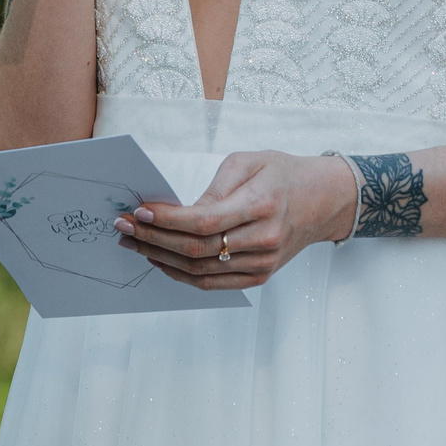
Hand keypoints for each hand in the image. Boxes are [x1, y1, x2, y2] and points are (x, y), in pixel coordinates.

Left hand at [112, 150, 357, 289]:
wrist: (322, 200)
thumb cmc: (282, 173)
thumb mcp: (249, 161)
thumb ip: (214, 187)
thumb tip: (180, 211)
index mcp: (262, 204)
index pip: (204, 221)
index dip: (166, 220)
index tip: (137, 211)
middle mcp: (264, 239)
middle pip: (197, 249)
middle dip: (153, 238)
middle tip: (123, 227)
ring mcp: (262, 263)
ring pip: (200, 271)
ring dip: (160, 258)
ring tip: (133, 243)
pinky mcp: (259, 276)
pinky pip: (212, 283)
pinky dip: (181, 275)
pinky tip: (160, 260)